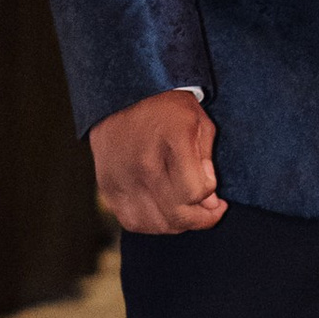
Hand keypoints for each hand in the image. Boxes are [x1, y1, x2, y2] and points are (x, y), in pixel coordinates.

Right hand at [90, 90, 226, 235]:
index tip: (211, 183)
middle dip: (201, 218)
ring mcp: (122, 177)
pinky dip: (151, 223)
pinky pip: (132, 222)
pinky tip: (160, 209)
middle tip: (209, 209)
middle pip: (178, 216)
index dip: (210, 193)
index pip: (195, 191)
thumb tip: (210, 202)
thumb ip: (207, 163)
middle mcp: (144, 161)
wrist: (120, 92)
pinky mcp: (107, 186)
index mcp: (171, 139)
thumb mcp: (198, 122)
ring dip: (176, 223)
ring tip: (184, 208)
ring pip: (156, 225)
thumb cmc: (167, 107)